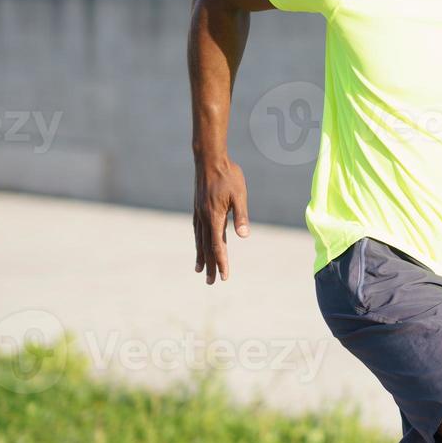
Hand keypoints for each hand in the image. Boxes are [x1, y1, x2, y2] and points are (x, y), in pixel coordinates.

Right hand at [193, 155, 249, 283]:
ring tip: (200, 270)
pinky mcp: (197, 208)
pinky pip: (197, 231)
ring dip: (201, 256)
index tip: (224, 276)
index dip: (222, 262)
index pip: (218, 245)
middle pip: (206, 247)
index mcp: (214, 217)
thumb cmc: (228, 176)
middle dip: (210, 265)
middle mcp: (203, 218)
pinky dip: (198, 242)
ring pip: (199, 240)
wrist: (209, 159)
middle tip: (211, 282)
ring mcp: (198, 213)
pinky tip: (199, 246)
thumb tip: (244, 236)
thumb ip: (241, 216)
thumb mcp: (239, 195)